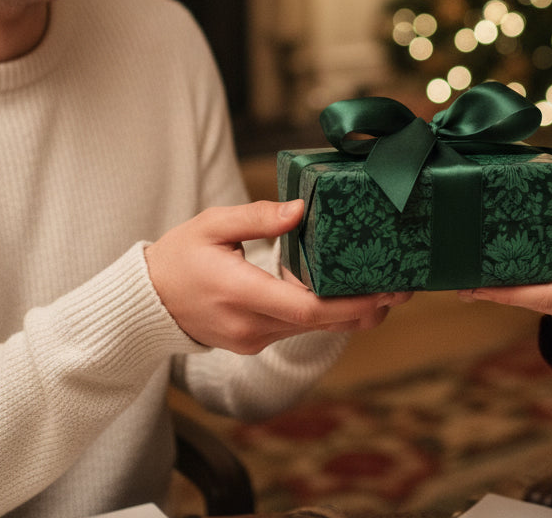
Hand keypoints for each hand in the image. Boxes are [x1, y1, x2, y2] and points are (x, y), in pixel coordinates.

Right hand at [144, 199, 409, 352]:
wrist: (148, 301)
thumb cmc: (180, 255)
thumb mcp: (213, 224)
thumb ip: (257, 216)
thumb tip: (301, 210)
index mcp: (240, 293)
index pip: (306, 307)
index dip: (350, 303)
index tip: (383, 289)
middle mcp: (251, 325)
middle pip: (320, 323)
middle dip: (364, 308)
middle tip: (403, 288)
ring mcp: (253, 339)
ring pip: (313, 329)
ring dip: (350, 314)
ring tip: (388, 290)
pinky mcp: (255, 342)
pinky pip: (298, 329)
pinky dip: (326, 315)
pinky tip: (349, 295)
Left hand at [462, 198, 551, 404]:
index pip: (541, 295)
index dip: (502, 292)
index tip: (471, 288)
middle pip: (536, 301)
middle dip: (501, 290)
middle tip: (464, 277)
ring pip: (549, 304)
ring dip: (521, 290)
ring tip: (490, 270)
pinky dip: (544, 290)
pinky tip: (531, 272)